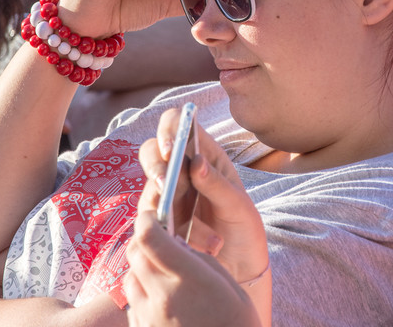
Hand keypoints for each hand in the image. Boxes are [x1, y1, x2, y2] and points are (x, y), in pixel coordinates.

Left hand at [124, 211, 261, 326]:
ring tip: (165, 277)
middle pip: (134, 253)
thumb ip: (202, 263)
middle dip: (144, 242)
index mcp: (188, 279)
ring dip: (141, 270)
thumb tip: (179, 247)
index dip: (148, 219)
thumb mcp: (233, 289)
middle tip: (160, 243)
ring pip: (129, 279)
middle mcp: (162, 297)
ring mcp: (149, 319)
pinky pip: (133, 306)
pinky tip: (165, 305)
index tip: (154, 214)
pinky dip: (143, 298)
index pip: (149, 236)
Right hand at [136, 107, 268, 287]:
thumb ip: (218, 184)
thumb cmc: (243, 230)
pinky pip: (151, 224)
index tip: (171, 148)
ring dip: (170, 210)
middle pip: (151, 153)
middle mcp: (179, 173)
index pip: (175, 124)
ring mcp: (166, 199)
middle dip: (155, 166)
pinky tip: (197, 247)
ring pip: (150, 192)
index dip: (168, 128)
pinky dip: (171, 235)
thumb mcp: (239, 207)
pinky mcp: (159, 226)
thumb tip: (196, 162)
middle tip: (166, 184)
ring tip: (203, 235)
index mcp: (204, 155)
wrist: (242, 269)